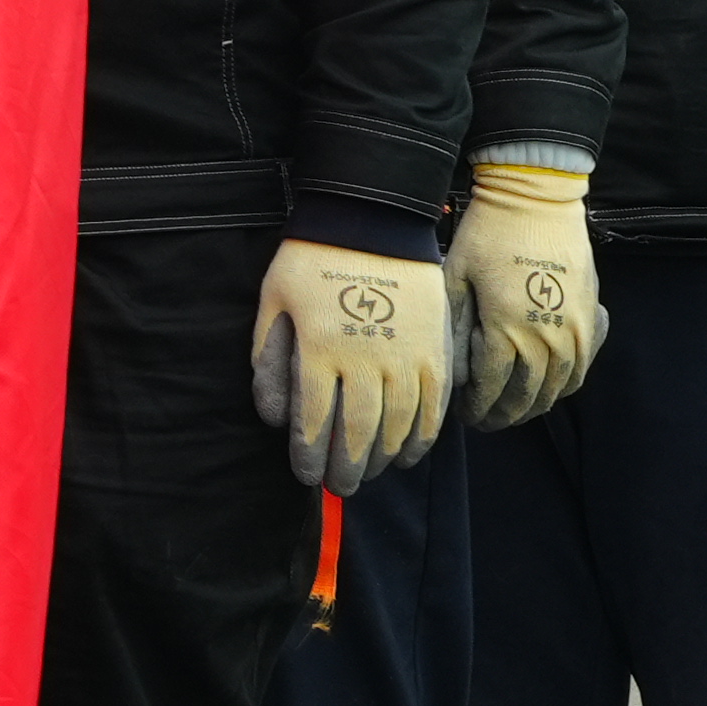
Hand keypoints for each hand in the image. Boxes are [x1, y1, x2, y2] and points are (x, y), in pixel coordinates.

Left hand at [251, 239, 449, 495]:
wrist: (372, 220)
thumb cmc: (312, 260)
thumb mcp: (273, 302)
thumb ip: (269, 362)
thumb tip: (275, 419)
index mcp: (320, 350)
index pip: (314, 423)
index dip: (310, 457)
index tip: (307, 476)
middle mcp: (366, 360)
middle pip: (358, 434)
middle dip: (347, 468)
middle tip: (340, 486)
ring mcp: (407, 357)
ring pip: (398, 427)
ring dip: (382, 459)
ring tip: (370, 474)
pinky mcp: (437, 350)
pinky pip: (434, 408)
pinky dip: (422, 437)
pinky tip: (409, 454)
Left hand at [448, 171, 606, 430]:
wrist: (535, 198)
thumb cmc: (487, 233)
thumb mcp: (455, 277)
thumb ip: (456, 330)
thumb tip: (455, 375)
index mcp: (506, 330)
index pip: (491, 388)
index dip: (478, 408)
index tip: (465, 416)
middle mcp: (545, 339)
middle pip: (526, 396)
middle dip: (504, 415)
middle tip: (486, 422)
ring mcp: (574, 331)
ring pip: (557, 388)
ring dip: (534, 406)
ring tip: (513, 412)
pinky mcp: (590, 318)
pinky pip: (582, 368)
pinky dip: (564, 387)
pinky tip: (549, 390)